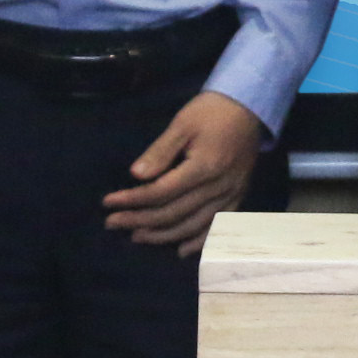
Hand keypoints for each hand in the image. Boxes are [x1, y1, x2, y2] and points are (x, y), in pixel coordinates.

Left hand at [102, 90, 266, 256]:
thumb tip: (136, 176)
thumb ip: (160, 151)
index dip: (133, 200)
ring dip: (162, 235)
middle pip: (173, 213)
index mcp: (203, 166)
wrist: (249, 107)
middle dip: (140, 220)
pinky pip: (217, 227)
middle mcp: (218, 187)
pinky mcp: (238, 197)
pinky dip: (198, 241)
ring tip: (136, 236)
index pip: (161, 192)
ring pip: (192, 226)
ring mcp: (230, 195)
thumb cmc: (211, 111)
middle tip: (113, 223)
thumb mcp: (182, 123)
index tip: (108, 203)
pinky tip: (180, 250)